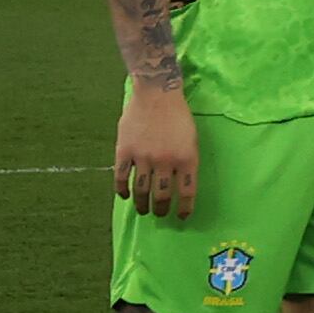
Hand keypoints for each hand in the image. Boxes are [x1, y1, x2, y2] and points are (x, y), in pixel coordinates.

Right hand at [113, 81, 197, 222]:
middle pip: (162, 195)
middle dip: (161, 209)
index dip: (185, 208)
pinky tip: (124, 196)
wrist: (156, 95)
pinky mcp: (124, 152)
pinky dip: (122, 190)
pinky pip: (121, 177)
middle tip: (159, 214)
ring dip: (142, 204)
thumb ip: (185, 161)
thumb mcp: (191, 139)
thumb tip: (179, 183)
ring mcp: (143, 157)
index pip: (187, 192)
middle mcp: (166, 161)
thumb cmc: (178, 117)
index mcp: (187, 158)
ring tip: (143, 210)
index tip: (182, 217)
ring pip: (141, 190)